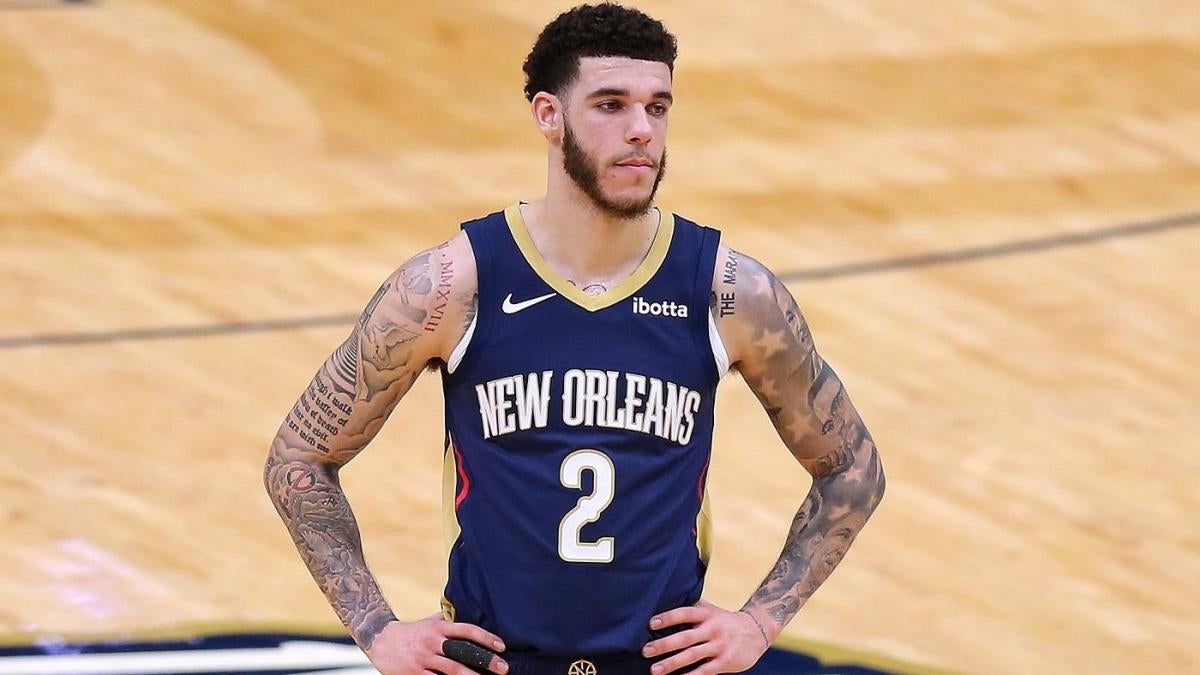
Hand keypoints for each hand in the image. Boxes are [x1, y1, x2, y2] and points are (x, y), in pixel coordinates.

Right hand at [365, 613, 508, 674]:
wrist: (379, 639)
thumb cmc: (412, 631)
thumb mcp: (430, 621)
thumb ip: (449, 620)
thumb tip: (470, 613)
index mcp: (439, 628)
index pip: (467, 630)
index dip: (486, 637)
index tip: (503, 646)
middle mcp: (433, 642)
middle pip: (463, 652)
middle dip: (485, 660)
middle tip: (504, 668)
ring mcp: (423, 659)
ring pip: (451, 669)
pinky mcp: (414, 673)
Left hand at [642, 600, 769, 673]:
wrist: (757, 630)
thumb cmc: (724, 620)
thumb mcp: (710, 609)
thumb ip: (691, 609)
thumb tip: (663, 605)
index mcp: (706, 613)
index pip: (684, 613)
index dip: (668, 618)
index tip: (651, 624)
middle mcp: (712, 628)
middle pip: (685, 637)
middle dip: (664, 645)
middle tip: (645, 651)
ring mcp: (719, 645)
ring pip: (692, 655)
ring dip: (672, 663)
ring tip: (654, 670)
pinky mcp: (725, 661)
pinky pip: (705, 670)